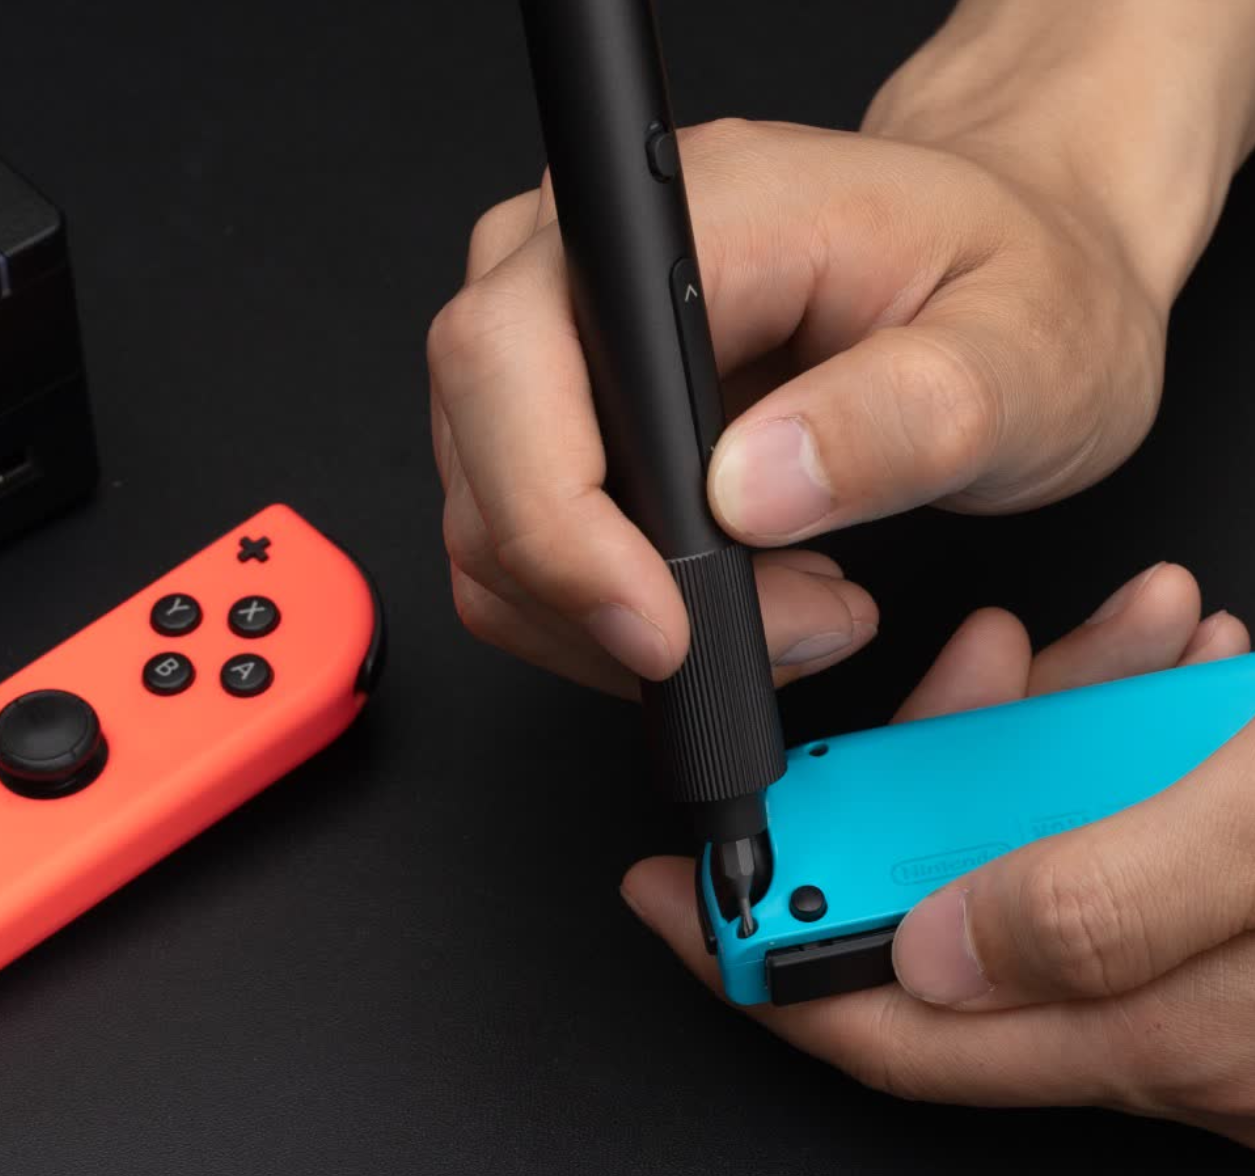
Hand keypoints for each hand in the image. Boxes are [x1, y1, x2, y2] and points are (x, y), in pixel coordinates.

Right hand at [427, 0, 1254, 693]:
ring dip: (617, 618)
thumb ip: (897, 417)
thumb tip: (749, 493)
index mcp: (688, 214)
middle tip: (783, 631)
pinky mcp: (571, 416)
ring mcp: (565, 341)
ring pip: (491, 526)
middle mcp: (591, 260)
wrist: (1015, 273)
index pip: (515, 360)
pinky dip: (612, 611)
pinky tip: (732, 593)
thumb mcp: (1020, 355)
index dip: (558, 522)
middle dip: (608, 596)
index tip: (663, 628)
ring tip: (789, 609)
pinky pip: (525, 546)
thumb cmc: (1019, 286)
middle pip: (485, 461)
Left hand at [621, 565, 1254, 1147]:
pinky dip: (1140, 745)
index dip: (763, 958)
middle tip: (974, 667)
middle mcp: (1147, 1015)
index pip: (885, 1018)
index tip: (673, 895)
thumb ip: (1093, 909)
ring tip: (1123, 636)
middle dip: (943, 759)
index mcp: (1128, 1026)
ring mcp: (1186, 965)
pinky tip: (1177, 680)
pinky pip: (1132, 826)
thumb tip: (931, 948)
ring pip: (1051, 836)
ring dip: (1067, 724)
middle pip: (961, 891)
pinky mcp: (1226, 916)